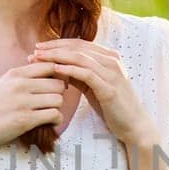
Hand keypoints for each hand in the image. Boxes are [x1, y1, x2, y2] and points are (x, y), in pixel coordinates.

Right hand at [0, 60, 68, 148]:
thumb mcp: (3, 83)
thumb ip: (23, 76)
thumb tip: (46, 70)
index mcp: (15, 74)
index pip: (49, 65)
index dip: (56, 75)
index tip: (53, 85)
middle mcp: (20, 85)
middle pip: (58, 84)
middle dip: (58, 93)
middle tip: (51, 101)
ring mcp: (23, 102)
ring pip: (58, 99)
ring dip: (57, 107)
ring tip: (48, 112)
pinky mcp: (25, 120)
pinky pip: (54, 115)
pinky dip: (55, 119)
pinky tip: (48, 121)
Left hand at [27, 37, 156, 145]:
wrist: (134, 125)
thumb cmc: (113, 107)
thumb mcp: (93, 88)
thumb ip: (79, 75)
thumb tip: (58, 67)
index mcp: (109, 57)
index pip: (79, 44)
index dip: (57, 44)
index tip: (39, 48)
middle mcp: (112, 61)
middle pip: (78, 47)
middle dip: (54, 48)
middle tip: (35, 50)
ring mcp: (112, 73)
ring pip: (80, 57)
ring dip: (57, 56)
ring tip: (40, 58)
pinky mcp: (109, 87)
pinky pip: (86, 74)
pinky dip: (69, 69)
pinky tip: (55, 69)